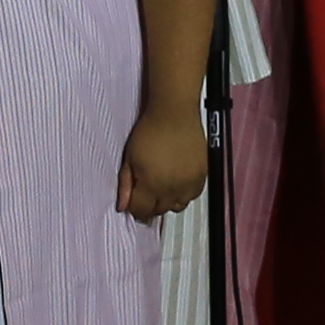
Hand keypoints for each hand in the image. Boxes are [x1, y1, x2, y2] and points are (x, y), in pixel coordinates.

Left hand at [116, 102, 210, 220]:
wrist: (174, 114)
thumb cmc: (151, 131)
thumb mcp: (129, 158)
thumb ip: (125, 184)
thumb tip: (122, 205)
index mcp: (151, 184)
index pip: (142, 211)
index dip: (135, 207)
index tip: (133, 200)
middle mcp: (172, 188)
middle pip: (159, 211)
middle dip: (150, 205)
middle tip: (146, 192)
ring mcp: (189, 183)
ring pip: (178, 206)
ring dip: (168, 201)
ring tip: (163, 187)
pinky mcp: (202, 175)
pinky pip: (194, 195)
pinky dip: (185, 193)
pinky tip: (178, 182)